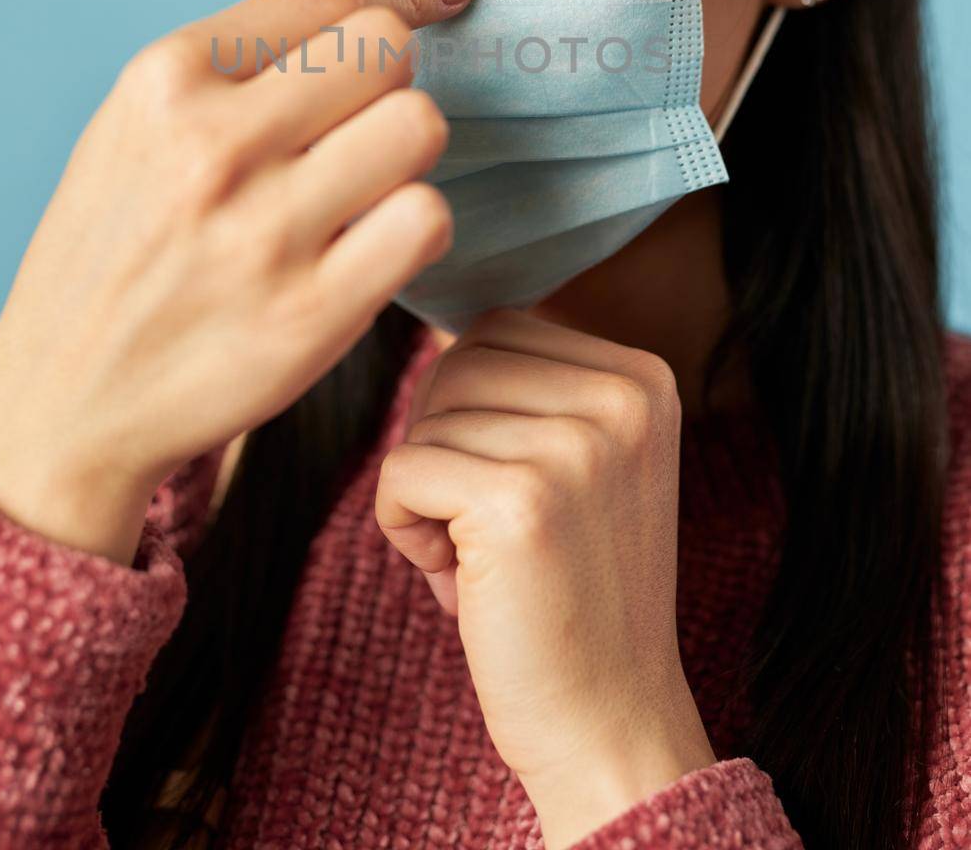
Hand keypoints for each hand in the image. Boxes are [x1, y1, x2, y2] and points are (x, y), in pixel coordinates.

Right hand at [0, 0, 478, 564]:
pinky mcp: (311, 315)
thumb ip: (245, 37)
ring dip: (405, 153)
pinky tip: (372, 244)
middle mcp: (212, 145)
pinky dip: (414, 227)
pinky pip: (425, 220)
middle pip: (387, 49)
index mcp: (164, 79)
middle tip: (358, 125)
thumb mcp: (143, 124)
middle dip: (389, 79)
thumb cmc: (111, 248)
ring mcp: (263, 233)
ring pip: (418, 126)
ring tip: (360, 186)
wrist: (67, 401)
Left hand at [374, 308, 716, 847]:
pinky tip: (457, 583)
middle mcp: (624, 397)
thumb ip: (530, 385)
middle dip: (442, 441)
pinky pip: (400, 469)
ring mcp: (577, 446)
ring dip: (424, 491)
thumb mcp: (581, 460)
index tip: (512, 492)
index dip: (472, 412)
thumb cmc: (571, 591)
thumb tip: (433, 321)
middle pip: (458, 363)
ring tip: (479, 560)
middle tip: (482, 530)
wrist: (610, 723)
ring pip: (427, 416)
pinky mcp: (519, 501)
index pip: (497, 331)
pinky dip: (402, 525)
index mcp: (644, 376)